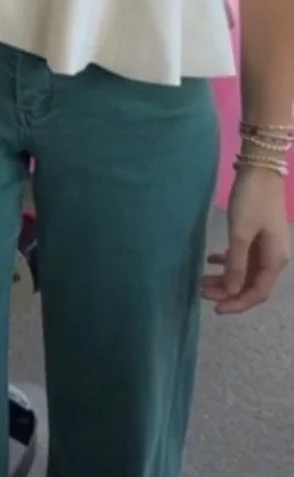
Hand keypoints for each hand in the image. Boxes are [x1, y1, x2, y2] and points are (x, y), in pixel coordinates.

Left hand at [202, 166, 289, 314]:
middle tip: (202, 292)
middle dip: (227, 291)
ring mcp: (266, 244)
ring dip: (225, 276)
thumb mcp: (240, 233)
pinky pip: (242, 255)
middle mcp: (273, 256)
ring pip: (244, 270)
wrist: (260, 167)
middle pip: (250, 283)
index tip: (216, 309)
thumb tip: (232, 291)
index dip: (238, 303)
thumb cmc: (251, 200)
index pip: (257, 292)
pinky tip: (211, 259)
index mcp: (274, 259)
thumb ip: (236, 264)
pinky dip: (227, 260)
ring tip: (202, 280)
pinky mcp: (257, 232)